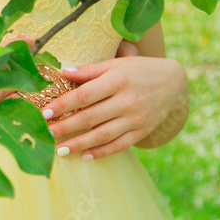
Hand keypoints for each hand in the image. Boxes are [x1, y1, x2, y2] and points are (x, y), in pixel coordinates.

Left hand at [42, 56, 188, 158]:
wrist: (174, 83)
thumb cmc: (138, 70)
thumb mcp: (116, 64)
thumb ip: (90, 70)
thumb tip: (63, 72)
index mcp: (117, 80)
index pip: (84, 95)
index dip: (63, 105)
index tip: (45, 113)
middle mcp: (127, 101)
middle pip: (90, 117)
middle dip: (65, 128)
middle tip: (45, 135)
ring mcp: (135, 119)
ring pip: (102, 135)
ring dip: (79, 144)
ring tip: (59, 150)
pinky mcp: (142, 132)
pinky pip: (119, 146)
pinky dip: (101, 153)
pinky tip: (84, 156)